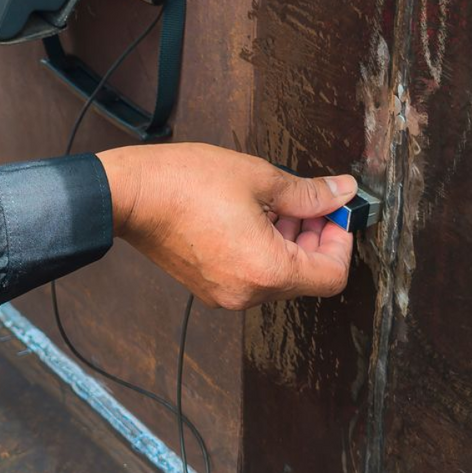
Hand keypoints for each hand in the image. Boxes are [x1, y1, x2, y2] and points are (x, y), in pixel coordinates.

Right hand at [97, 144, 356, 309]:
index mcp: (266, 270)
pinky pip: (253, 277)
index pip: (331, 276)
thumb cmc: (186, 183)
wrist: (130, 195)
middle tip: (308, 202)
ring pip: (280, 278)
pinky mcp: (210, 287)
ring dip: (288, 243)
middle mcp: (247, 293)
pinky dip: (264, 252)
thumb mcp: (259, 178)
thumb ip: (308, 194)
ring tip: (274, 204)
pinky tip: (251, 217)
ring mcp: (226, 294)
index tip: (335, 213)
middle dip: (315, 238)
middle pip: (306, 278)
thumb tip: (341, 193)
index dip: (341, 242)